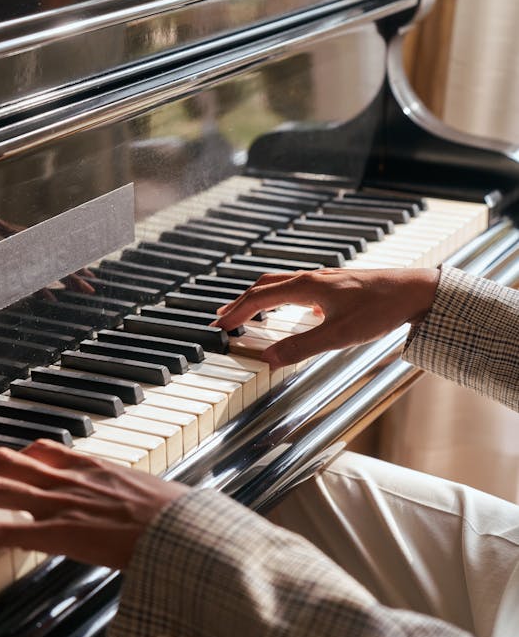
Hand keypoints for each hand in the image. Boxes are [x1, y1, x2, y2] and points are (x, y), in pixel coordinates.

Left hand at [0, 440, 187, 569]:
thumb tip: (150, 509)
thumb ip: (138, 499)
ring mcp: (62, 503)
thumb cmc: (180, 520)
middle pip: (8, 461)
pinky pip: (1, 532)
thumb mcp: (157, 496)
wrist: (185, 531)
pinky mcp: (57, 531)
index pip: (44, 450)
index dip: (15, 454)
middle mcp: (72, 478)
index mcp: (95, 468)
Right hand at [214, 267, 439, 368]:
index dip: (236, 312)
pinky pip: (298, 288)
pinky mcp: (338, 286)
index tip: (220, 326)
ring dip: (260, 298)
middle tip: (224, 317)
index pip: (259, 297)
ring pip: (282, 284)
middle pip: (265, 285)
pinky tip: (291, 309)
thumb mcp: (338, 336)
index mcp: (307, 286)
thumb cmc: (381, 308)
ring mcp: (325, 280)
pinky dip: (282, 297)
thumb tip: (267, 358)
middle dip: (241, 302)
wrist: (416, 291)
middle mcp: (313, 278)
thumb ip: (300, 347)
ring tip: (248, 311)